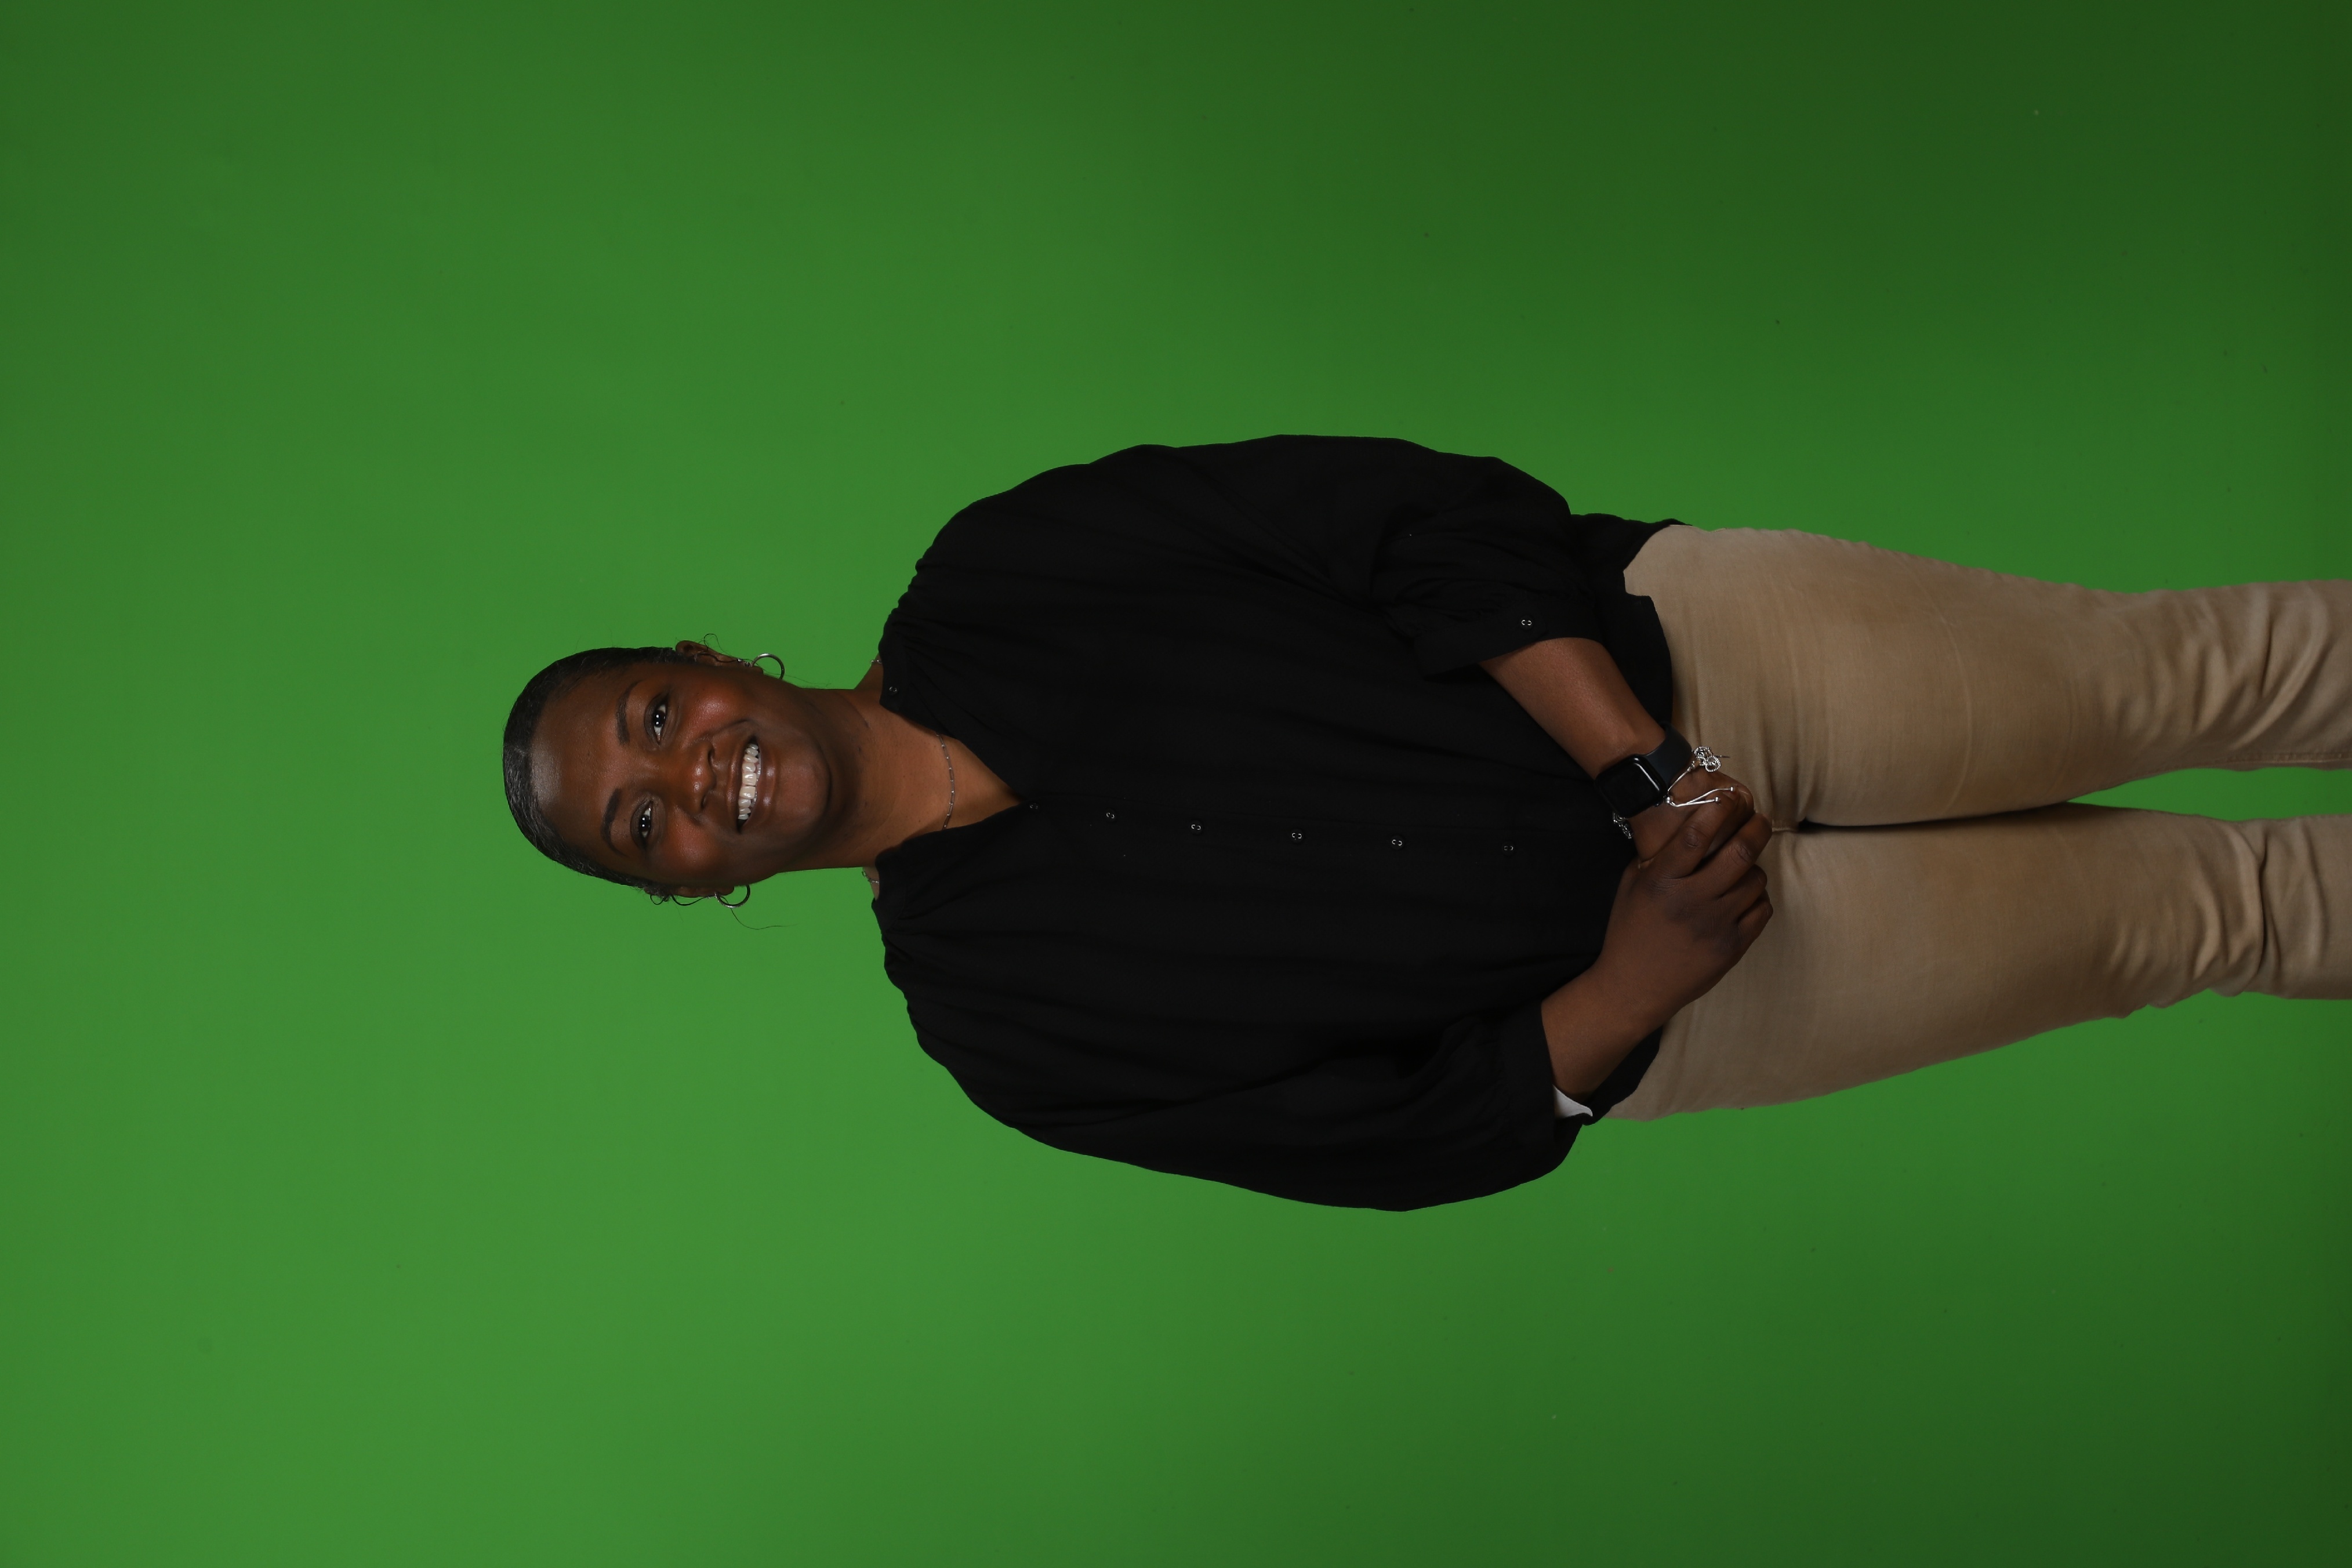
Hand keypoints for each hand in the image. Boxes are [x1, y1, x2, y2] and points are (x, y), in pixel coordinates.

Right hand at [1543, 784, 1774, 1094]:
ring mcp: (1715, 926)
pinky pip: (1762, 909)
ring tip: (1744, 866)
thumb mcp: (1631, 886)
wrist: (1633, 987)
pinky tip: (1743, 896)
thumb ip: (1658, 856)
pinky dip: (1757, 897)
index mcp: (1661, 882)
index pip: (1694, 836)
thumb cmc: (1629, 930)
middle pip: (1739, 853)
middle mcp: (1690, 902)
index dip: (1717, 811)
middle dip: (1755, 828)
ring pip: (1756, 880)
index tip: (1728, 798)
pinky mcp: (1732, 947)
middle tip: (1757, 819)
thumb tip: (1692, 822)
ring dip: (1753, 867)